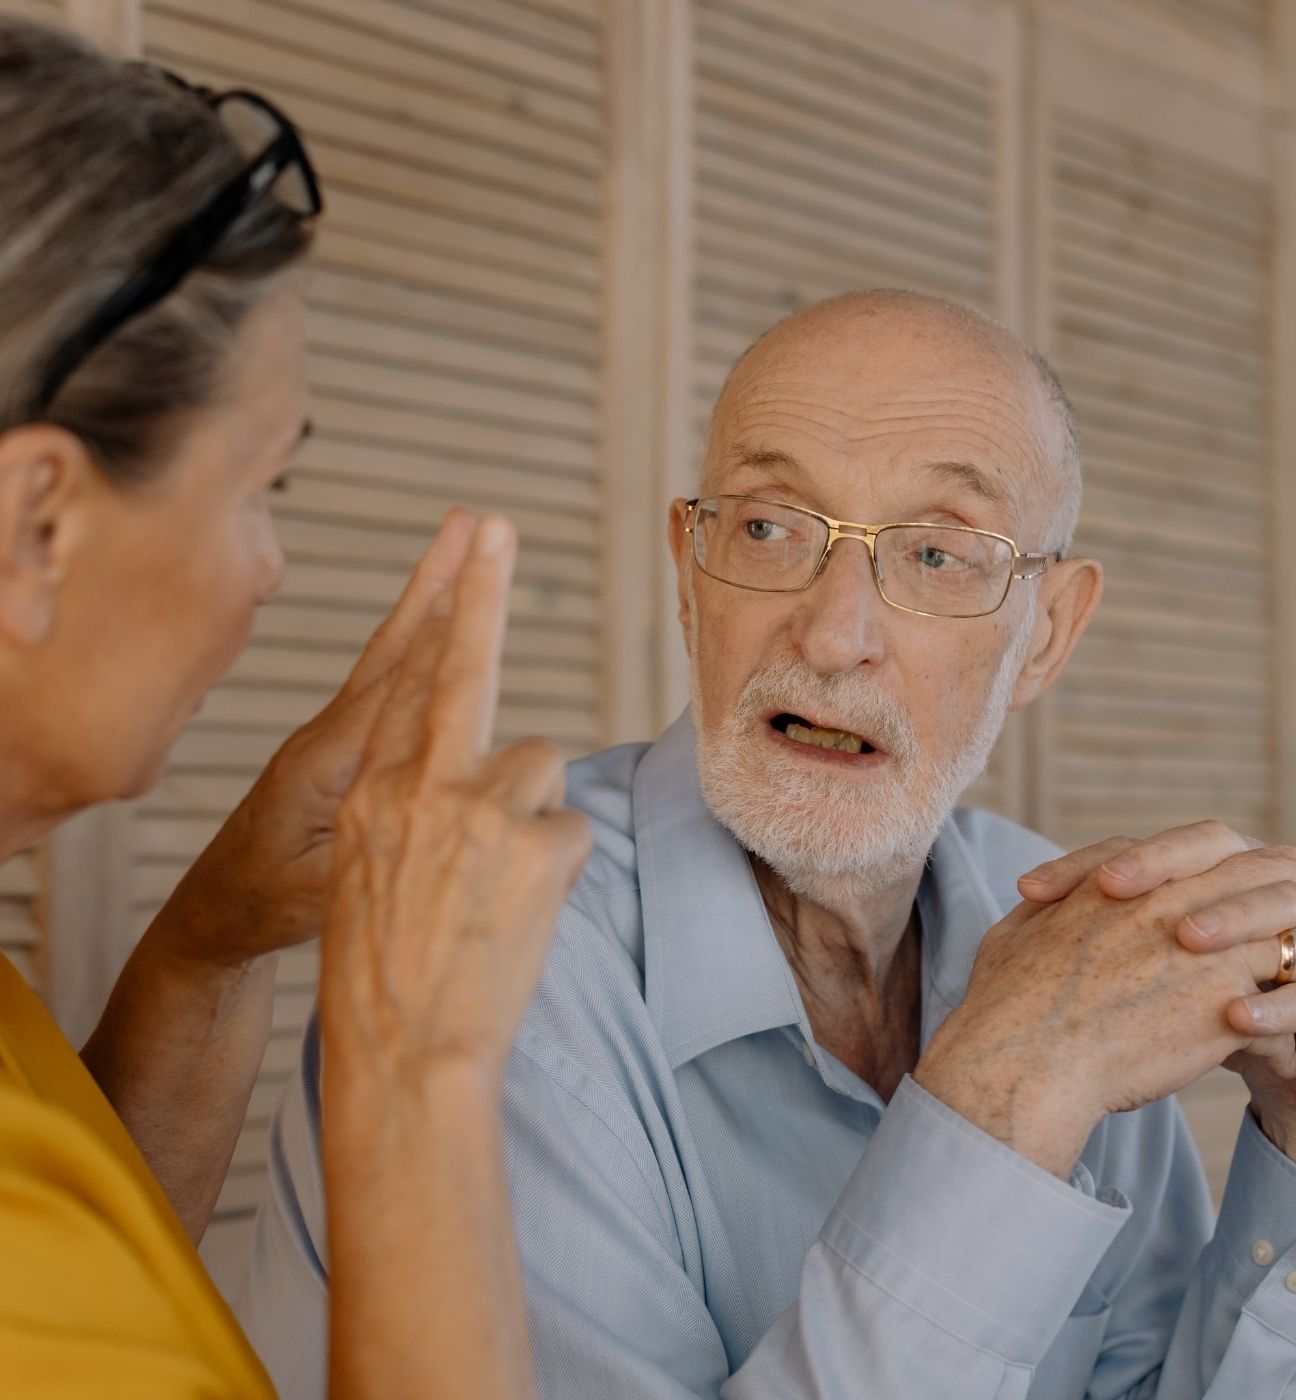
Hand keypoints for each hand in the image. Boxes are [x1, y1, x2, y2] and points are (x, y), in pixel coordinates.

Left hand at [152, 510, 477, 968]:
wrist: (218, 909)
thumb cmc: (268, 906)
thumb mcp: (320, 891)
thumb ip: (368, 847)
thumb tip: (428, 809)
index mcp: (333, 763)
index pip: (404, 684)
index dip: (444, 625)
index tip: (476, 569)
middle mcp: (332, 734)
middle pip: (399, 646)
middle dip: (441, 582)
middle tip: (477, 525)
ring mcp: (333, 734)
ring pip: (392, 653)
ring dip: (428, 594)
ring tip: (458, 541)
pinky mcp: (339, 744)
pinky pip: (386, 677)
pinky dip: (415, 633)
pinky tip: (433, 614)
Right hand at [318, 513, 591, 1087]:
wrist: (402, 1054)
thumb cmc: (385, 974)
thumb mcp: (364, 876)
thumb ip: (403, 808)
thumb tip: (449, 775)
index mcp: (369, 791)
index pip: (404, 682)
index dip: (440, 612)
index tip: (465, 549)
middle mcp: (419, 784)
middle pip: (463, 671)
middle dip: (480, 594)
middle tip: (492, 526)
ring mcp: (479, 808)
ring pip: (542, 764)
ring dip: (534, 813)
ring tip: (503, 885)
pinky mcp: (538, 843)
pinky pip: (571, 827)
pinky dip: (557, 864)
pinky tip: (524, 912)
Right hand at [916, 837, 1295, 1179]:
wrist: (1022, 1057)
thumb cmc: (1005, 1005)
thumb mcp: (1017, 935)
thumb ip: (1050, 910)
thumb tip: (1047, 903)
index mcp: (1123, 878)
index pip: (1210, 844)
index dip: (1254, 860)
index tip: (1277, 882)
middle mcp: (1171, 896)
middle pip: (1270, 866)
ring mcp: (1202, 940)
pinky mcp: (1226, 993)